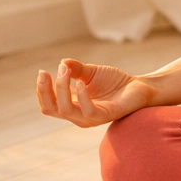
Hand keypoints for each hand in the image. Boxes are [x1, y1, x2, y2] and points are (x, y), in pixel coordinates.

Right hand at [36, 58, 153, 127]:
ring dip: (61, 89)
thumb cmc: (113, 82)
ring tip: (64, 71)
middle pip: (52, 109)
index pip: (48, 105)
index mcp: (73, 106)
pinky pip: (89, 111)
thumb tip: (62, 62)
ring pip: (66, 110)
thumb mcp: (91, 72)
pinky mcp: (106, 115)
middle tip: (47, 72)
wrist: (138, 86)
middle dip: (45, 90)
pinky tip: (81, 82)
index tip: (42, 72)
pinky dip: (82, 96)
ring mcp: (91, 118)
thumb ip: (76, 69)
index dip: (42, 90)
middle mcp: (79, 116)